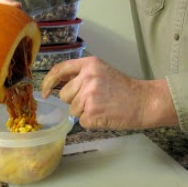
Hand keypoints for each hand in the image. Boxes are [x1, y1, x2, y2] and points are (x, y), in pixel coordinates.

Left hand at [41, 56, 177, 130]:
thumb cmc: (124, 88)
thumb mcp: (102, 71)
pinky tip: (104, 115)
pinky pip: (81, 121)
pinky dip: (91, 122)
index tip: (44, 91)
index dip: (48, 81)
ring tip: (102, 106)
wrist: (142, 101)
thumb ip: (82, 75)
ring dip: (84, 112)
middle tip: (94, 100)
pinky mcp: (91, 112)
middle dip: (74, 100)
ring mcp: (88, 95)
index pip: (60, 70)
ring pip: (72, 110)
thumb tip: (58, 86)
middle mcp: (87, 77)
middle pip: (64, 95)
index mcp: (89, 64)